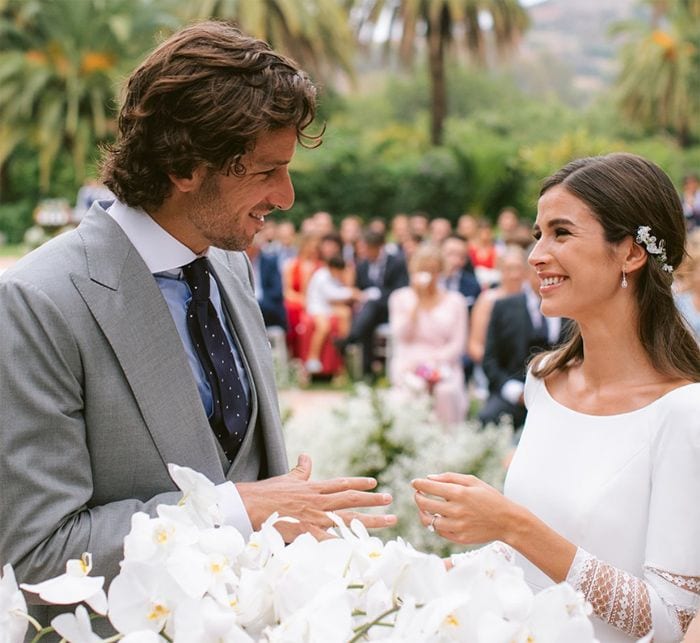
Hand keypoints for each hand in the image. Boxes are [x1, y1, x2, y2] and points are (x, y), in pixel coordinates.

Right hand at [237, 454, 396, 540]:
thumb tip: (306, 456)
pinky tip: (362, 547)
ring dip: (371, 520)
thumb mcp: (288, 478)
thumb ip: (301, 469)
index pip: (342, 484)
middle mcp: (319, 502)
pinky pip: (331, 540)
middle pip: (351, 499)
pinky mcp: (307, 533)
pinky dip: (346, 544)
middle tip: (390, 499)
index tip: (375, 483)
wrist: (251, 506)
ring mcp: (315, 517)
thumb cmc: (268, 493)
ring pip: (349, 518)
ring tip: (389, 520)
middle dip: (372, 500)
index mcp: (314, 488)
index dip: (359, 483)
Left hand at [412, 473, 518, 545]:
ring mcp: (457, 526)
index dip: (418, 484)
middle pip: (425, 504)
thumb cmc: (490, 498)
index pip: (429, 487)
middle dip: (418, 497)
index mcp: (459, 494)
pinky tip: (438, 517)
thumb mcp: (473, 481)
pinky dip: (435, 524)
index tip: (414, 482)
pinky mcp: (459, 538)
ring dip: (422, 512)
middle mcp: (456, 511)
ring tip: (424, 507)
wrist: (507, 522)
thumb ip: (449, 478)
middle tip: (418, 494)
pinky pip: (439, 532)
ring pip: (428, 521)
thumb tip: (429, 478)